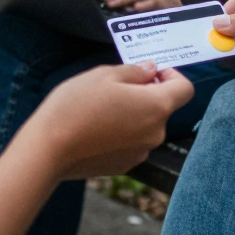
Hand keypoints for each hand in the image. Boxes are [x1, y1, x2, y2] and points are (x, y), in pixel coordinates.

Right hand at [19, 63, 194, 180]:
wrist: (49, 148)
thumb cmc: (77, 106)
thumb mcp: (104, 75)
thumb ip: (135, 71)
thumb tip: (150, 69)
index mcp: (156, 106)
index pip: (185, 89)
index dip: (172, 76)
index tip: (151, 72)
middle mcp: (155, 133)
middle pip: (163, 107)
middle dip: (147, 94)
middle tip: (117, 86)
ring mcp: (141, 152)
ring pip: (146, 125)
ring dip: (134, 113)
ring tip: (102, 107)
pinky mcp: (124, 165)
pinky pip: (132, 142)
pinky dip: (122, 132)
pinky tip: (97, 127)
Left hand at [102, 0, 181, 12]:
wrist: (176, 4)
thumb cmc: (154, 6)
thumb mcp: (140, 4)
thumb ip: (128, 6)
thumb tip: (112, 10)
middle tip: (106, 1)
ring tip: (114, 3)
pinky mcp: (161, 2)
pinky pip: (152, 2)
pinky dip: (144, 4)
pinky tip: (136, 7)